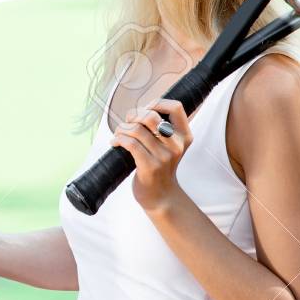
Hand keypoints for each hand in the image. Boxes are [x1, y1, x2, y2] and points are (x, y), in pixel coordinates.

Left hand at [110, 98, 192, 212]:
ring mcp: (163, 156)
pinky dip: (118, 139)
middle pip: (151, 116)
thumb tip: (139, 109)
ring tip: (119, 134)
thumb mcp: (170, 146)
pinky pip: (130, 143)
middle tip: (127, 122)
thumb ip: (161, 128)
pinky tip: (115, 142)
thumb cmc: (160, 167)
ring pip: (136, 129)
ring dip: (122, 128)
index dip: (157, 103)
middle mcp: (176, 145)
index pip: (176, 107)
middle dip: (133, 115)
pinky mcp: (149, 166)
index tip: (145, 109)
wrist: (161, 196)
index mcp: (184, 136)